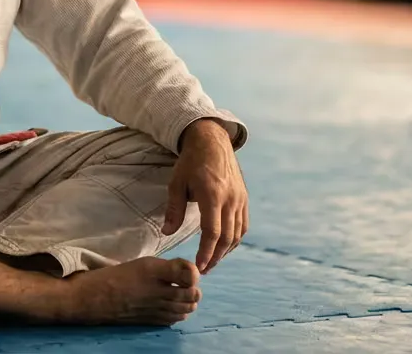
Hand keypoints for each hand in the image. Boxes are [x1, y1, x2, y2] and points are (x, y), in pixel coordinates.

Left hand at [163, 119, 247, 274]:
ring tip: (213, 261)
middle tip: (204, 269)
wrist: (212, 141)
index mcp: (212, 195)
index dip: (206, 252)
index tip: (198, 266)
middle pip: (227, 237)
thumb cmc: (190, 162)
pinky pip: (243, 224)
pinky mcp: (244, 198)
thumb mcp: (176, 183)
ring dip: (226, 251)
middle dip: (216, 257)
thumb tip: (166, 233)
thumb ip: (173, 209)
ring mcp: (240, 199)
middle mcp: (230, 199)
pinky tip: (224, 246)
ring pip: (237, 234)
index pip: (212, 232)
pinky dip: (235, 239)